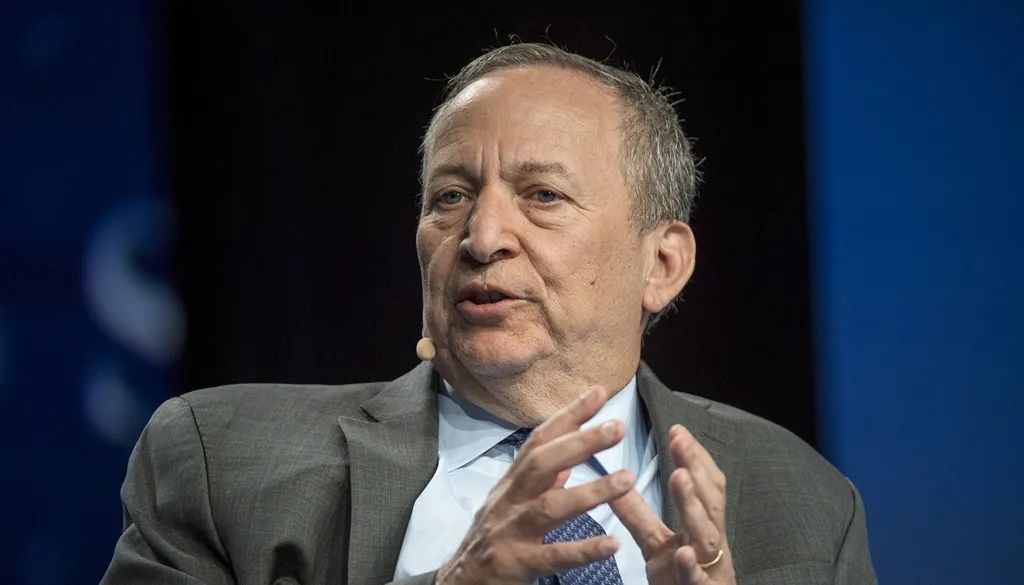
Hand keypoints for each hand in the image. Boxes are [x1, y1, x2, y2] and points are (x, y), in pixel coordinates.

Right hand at [436, 387, 636, 584]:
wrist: (460, 583)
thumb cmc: (492, 539)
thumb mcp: (511, 503)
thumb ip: (541, 481)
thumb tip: (569, 458)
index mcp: (512, 483)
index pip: (540, 440)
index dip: (569, 415)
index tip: (599, 393)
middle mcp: (509, 500)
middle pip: (542, 463)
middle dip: (580, 442)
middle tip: (617, 427)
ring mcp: (511, 531)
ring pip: (550, 506)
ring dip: (591, 491)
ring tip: (628, 479)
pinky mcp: (517, 563)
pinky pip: (553, 556)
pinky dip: (583, 549)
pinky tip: (612, 542)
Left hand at [611, 424, 735, 584]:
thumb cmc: (679, 581)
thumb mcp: (655, 544)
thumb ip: (638, 515)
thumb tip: (617, 484)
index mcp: (703, 527)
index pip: (704, 486)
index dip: (694, 459)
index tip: (678, 430)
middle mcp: (711, 543)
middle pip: (710, 502)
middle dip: (696, 469)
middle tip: (680, 441)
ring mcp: (709, 569)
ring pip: (706, 535)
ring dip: (693, 506)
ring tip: (680, 478)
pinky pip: (698, 580)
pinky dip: (692, 567)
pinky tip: (684, 553)